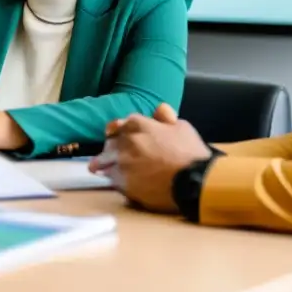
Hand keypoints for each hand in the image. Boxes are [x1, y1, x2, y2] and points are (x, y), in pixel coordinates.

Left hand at [90, 103, 210, 213]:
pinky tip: (114, 182)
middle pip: (109, 143)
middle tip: (109, 155)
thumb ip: (164, 117)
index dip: (118, 131)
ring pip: (104, 161)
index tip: (115, 135)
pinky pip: (110, 179)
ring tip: (98, 168)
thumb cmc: (191, 152)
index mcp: (138, 124)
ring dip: (104, 164)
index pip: (118, 124)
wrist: (194, 180)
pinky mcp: (122, 182)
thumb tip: (158, 109)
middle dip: (111, 148)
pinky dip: (112, 179)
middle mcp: (126, 140)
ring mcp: (122, 161)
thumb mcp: (181, 127)